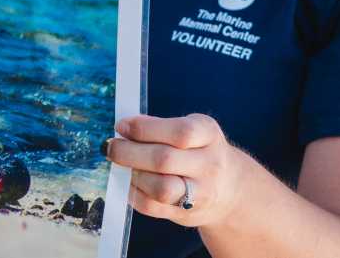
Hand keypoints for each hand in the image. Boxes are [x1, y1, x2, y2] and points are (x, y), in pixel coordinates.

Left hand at [104, 113, 245, 227]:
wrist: (229, 188)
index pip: (181, 133)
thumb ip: (160, 127)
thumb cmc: (198, 151)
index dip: (145, 129)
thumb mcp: (192, 129)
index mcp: (209, 135)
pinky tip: (128, 182)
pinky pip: (152, 207)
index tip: (121, 126)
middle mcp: (209, 165)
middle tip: (110, 147)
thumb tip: (124, 128)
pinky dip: (133, 193)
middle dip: (129, 152)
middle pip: (165, 160)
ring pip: (161, 188)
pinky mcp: (185, 214)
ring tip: (123, 166)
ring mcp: (200, 193)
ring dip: (133, 175)